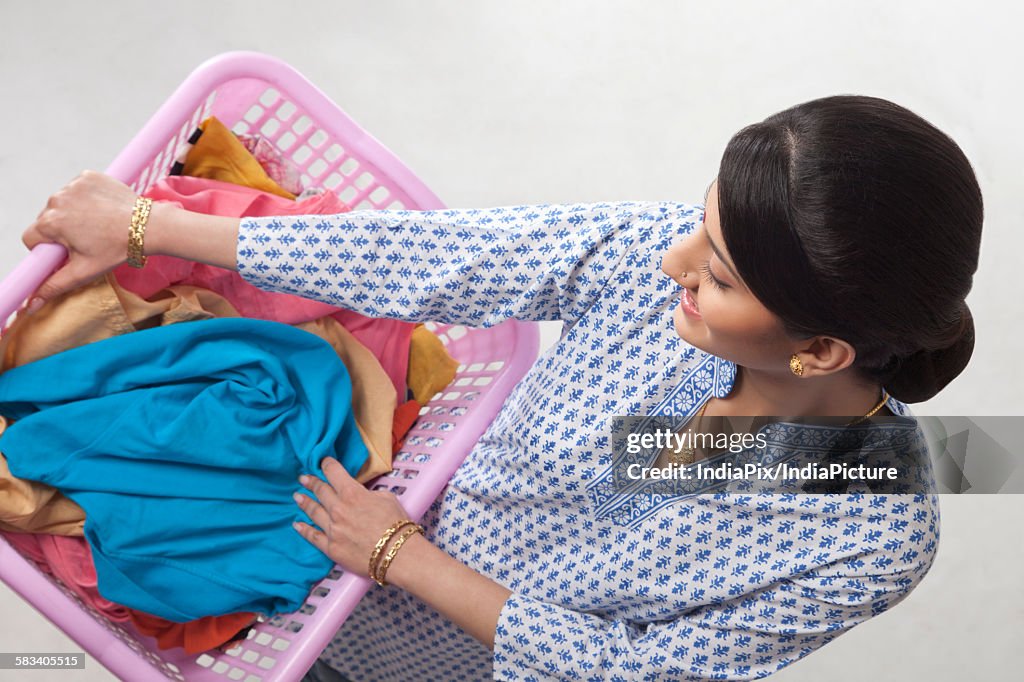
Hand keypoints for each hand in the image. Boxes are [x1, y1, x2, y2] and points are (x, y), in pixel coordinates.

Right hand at [21, 170, 139, 304]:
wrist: (149, 226)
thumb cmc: (118, 248)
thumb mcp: (84, 271)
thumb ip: (54, 286)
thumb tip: (31, 304)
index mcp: (51, 222)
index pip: (31, 238)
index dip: (46, 249)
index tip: (66, 252)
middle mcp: (56, 199)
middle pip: (46, 220)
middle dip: (61, 231)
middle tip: (88, 240)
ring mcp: (72, 185)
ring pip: (61, 204)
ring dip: (73, 214)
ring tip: (98, 225)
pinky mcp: (88, 176)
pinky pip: (77, 190)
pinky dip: (85, 199)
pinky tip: (102, 210)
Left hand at [293, 456, 411, 578]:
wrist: (396, 553)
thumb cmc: (396, 524)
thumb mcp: (387, 498)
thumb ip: (368, 494)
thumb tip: (361, 495)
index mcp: (352, 494)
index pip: (334, 473)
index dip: (327, 465)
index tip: (323, 462)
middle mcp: (338, 509)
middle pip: (320, 491)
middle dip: (311, 482)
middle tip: (303, 478)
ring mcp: (332, 529)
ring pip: (313, 512)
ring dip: (304, 502)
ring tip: (297, 497)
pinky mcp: (331, 548)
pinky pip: (313, 537)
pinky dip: (303, 530)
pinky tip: (297, 525)